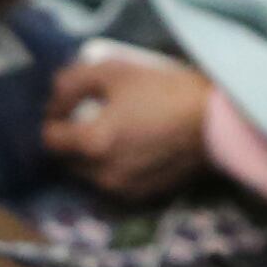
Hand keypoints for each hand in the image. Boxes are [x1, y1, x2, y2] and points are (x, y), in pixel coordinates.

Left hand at [44, 53, 213, 201]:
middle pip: (67, 160)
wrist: (216, 121)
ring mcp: (124, 190)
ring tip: (112, 131)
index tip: (66, 106)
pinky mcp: (144, 196)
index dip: (53, 119)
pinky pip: (114, 183)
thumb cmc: (165, 90)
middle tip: (88, 116)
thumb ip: (72, 82)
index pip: (50, 139)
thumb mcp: (114, 71)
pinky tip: (132, 146)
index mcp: (93, 144)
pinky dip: (114, 167)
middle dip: (70, 140)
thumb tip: (54, 99)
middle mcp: (103, 175)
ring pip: (89, 174)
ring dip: (91, 156)